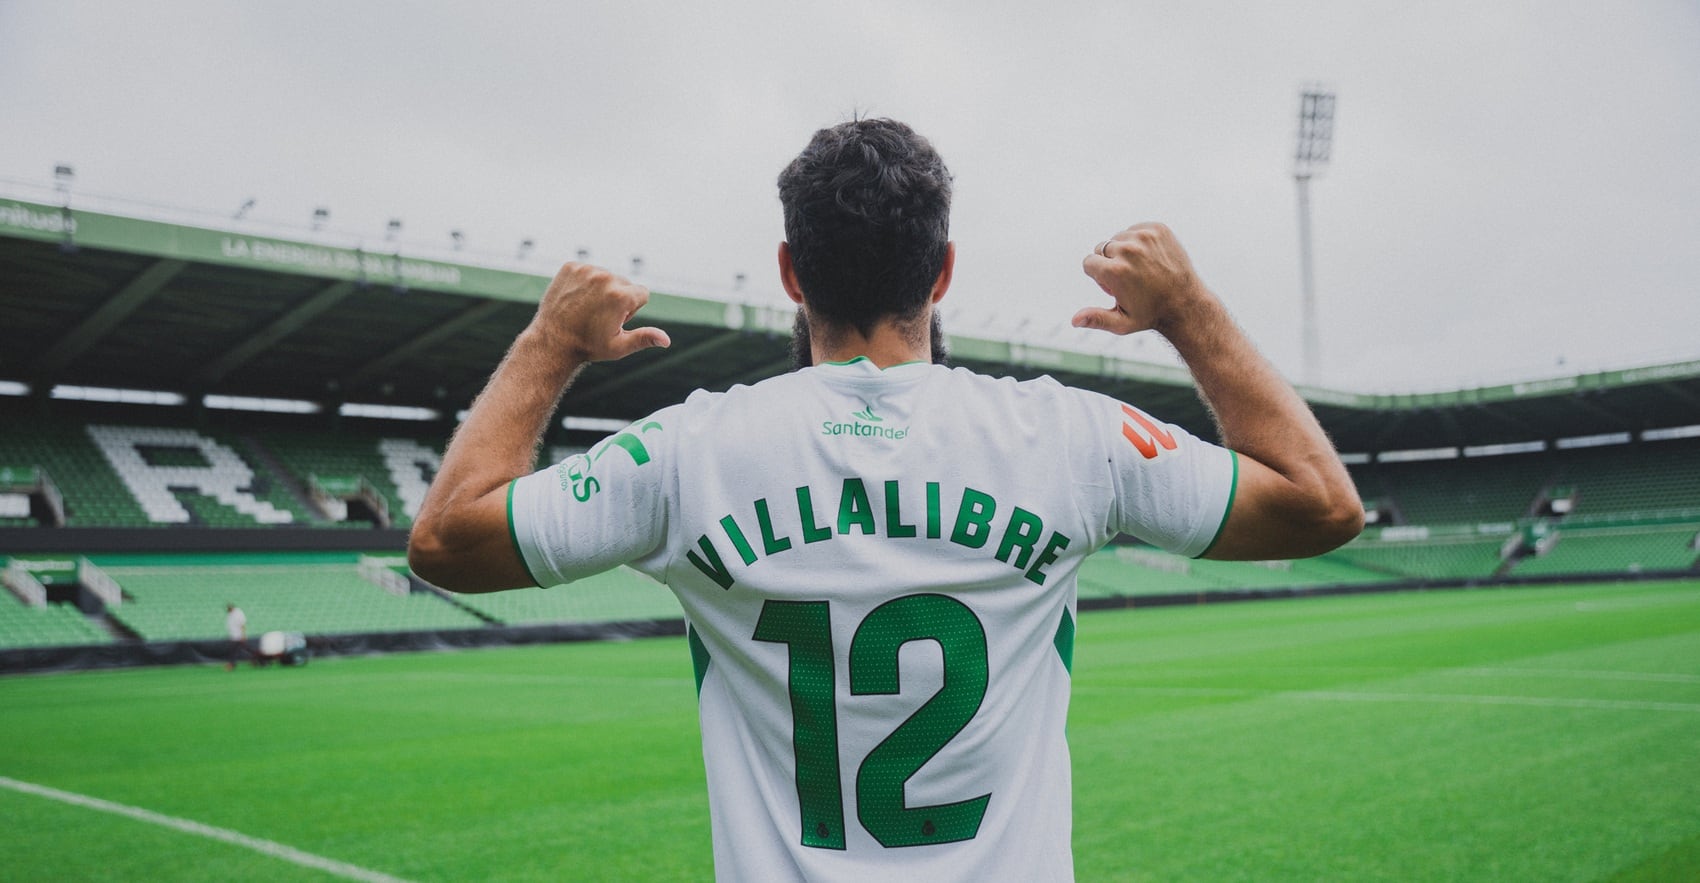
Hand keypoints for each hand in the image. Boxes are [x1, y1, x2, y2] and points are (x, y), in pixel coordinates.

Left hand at [529, 262, 670, 361]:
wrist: (552, 341)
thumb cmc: (588, 346)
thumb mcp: (619, 346)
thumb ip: (645, 338)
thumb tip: (667, 341)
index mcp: (621, 296)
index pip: (642, 293)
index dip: (631, 310)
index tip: (615, 320)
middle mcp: (606, 278)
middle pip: (624, 283)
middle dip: (617, 298)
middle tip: (599, 316)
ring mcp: (586, 270)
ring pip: (606, 276)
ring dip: (601, 289)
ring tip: (586, 308)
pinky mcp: (571, 266)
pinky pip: (587, 270)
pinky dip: (584, 282)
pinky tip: (576, 298)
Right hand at [1074, 222, 1211, 336]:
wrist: (1186, 302)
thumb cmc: (1151, 315)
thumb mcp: (1121, 323)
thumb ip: (1096, 319)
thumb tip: (1074, 320)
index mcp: (1115, 271)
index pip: (1088, 262)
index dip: (1098, 276)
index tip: (1113, 285)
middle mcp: (1128, 250)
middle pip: (1102, 248)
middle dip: (1110, 262)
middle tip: (1130, 278)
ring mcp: (1144, 237)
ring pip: (1118, 238)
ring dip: (1124, 251)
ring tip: (1141, 268)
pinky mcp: (1157, 229)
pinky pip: (1135, 230)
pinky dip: (1138, 241)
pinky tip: (1149, 257)